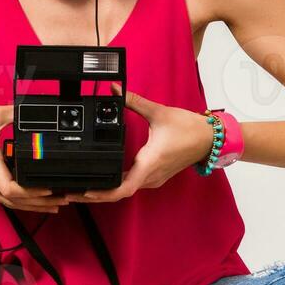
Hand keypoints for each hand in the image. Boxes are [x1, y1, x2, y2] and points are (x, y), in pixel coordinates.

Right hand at [0, 103, 71, 213]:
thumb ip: (16, 113)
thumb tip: (34, 112)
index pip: (10, 188)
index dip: (31, 193)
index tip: (48, 189)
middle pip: (14, 200)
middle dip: (40, 202)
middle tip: (62, 200)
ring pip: (8, 202)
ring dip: (31, 205)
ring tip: (52, 204)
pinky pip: (0, 196)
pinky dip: (17, 200)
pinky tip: (30, 200)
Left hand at [63, 82, 213, 204]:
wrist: (210, 139)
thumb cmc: (189, 129)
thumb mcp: (158, 112)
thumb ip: (134, 101)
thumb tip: (116, 90)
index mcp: (149, 163)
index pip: (123, 188)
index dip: (103, 193)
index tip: (86, 191)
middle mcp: (151, 175)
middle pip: (119, 192)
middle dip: (96, 194)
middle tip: (74, 192)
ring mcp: (154, 178)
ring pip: (126, 190)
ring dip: (107, 191)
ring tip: (84, 188)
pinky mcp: (156, 175)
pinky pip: (134, 184)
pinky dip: (118, 186)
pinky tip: (107, 179)